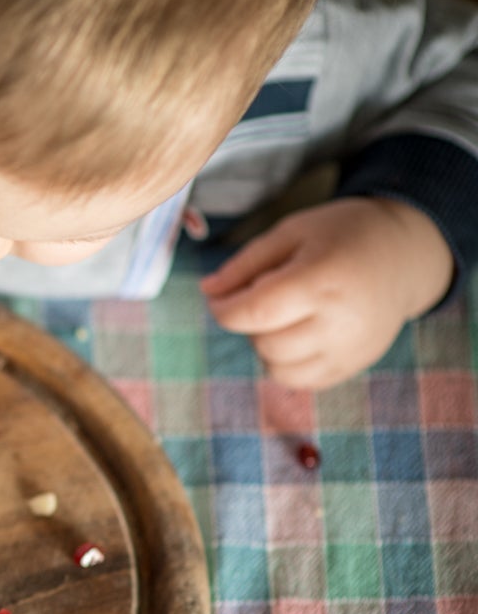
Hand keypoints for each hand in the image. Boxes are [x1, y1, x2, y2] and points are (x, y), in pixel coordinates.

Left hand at [198, 197, 451, 388]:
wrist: (405, 255)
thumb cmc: (342, 236)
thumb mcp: (291, 232)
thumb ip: (245, 264)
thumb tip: (208, 292)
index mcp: (323, 280)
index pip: (255, 312)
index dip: (224, 309)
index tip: (219, 298)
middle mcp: (341, 321)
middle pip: (264, 342)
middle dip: (251, 322)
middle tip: (268, 296)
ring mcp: (350, 349)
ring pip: (277, 368)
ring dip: (266, 345)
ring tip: (287, 315)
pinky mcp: (354, 366)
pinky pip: (299, 381)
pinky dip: (286, 362)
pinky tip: (300, 334)